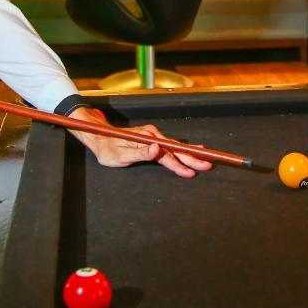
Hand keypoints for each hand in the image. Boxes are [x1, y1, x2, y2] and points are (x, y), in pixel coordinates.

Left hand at [67, 107, 212, 177]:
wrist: (100, 138)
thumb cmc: (109, 149)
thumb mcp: (121, 155)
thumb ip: (141, 153)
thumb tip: (158, 150)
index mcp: (148, 139)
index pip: (168, 155)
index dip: (181, 164)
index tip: (193, 171)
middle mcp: (154, 136)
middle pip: (176, 150)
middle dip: (192, 159)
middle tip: (207, 165)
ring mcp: (154, 137)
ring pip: (175, 148)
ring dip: (189, 155)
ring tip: (204, 158)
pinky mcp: (153, 140)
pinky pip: (170, 147)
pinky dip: (181, 151)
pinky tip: (189, 152)